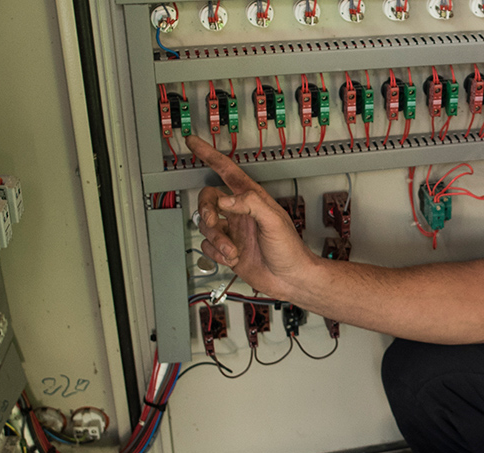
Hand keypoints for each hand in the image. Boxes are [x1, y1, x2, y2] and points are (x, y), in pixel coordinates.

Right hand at [188, 135, 317, 298]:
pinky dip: (216, 253)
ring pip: (205, 225)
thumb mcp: (274, 221)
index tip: (193, 142)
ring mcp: (233, 231)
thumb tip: (225, 199)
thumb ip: (250, 204)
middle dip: (206, 211)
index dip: (209, 155)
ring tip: (232, 251)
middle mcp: (240, 212)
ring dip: (216, 240)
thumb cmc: (290, 250)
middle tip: (213, 222)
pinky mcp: (227, 249)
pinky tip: (232, 258)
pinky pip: (208, 245)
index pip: (226, 170)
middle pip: (208, 199)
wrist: (290, 280)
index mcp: (252, 199)